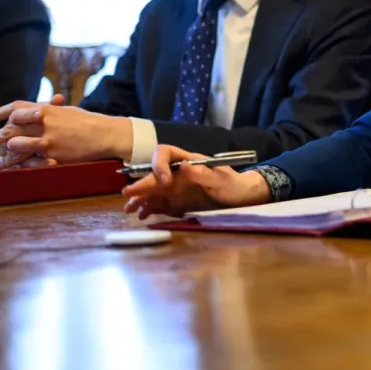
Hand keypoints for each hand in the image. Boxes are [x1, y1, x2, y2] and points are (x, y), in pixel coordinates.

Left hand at [0, 95, 133, 164]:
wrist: (104, 134)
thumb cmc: (88, 121)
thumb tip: (35, 110)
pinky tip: (13, 169)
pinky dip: (19, 166)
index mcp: (46, 109)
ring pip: (16, 145)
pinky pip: (30, 161)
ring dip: (5, 154)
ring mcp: (47, 140)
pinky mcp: (53, 155)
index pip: (17, 107)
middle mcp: (43, 123)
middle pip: (11, 128)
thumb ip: (49, 110)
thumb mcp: (67, 111)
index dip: (2, 112)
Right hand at [121, 145, 271, 218]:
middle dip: (142, 184)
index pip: (166, 153)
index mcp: (189, 161)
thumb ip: (202, 174)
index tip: (164, 181)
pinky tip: (143, 216)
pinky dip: (151, 208)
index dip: (159, 164)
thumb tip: (183, 166)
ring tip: (129, 209)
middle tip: (128, 195)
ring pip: (155, 190)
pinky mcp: (179, 201)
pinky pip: (161, 203)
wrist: (242, 198)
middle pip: (156, 174)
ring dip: (141, 198)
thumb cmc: (233, 185)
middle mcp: (179, 173)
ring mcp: (178, 187)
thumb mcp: (221, 180)